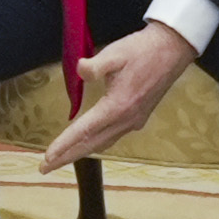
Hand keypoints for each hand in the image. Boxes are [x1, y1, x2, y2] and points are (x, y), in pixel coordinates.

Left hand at [40, 22, 199, 171]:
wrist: (172, 50)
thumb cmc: (143, 50)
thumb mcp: (116, 52)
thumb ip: (95, 65)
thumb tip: (80, 69)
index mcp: (118, 106)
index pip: (84, 131)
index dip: (63, 145)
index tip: (47, 158)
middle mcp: (126, 120)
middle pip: (91, 145)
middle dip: (67, 157)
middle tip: (45, 168)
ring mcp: (134, 121)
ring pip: (103, 143)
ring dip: (81, 152)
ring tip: (61, 158)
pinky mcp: (139, 117)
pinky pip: (113, 137)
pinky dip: (96, 143)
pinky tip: (89, 140)